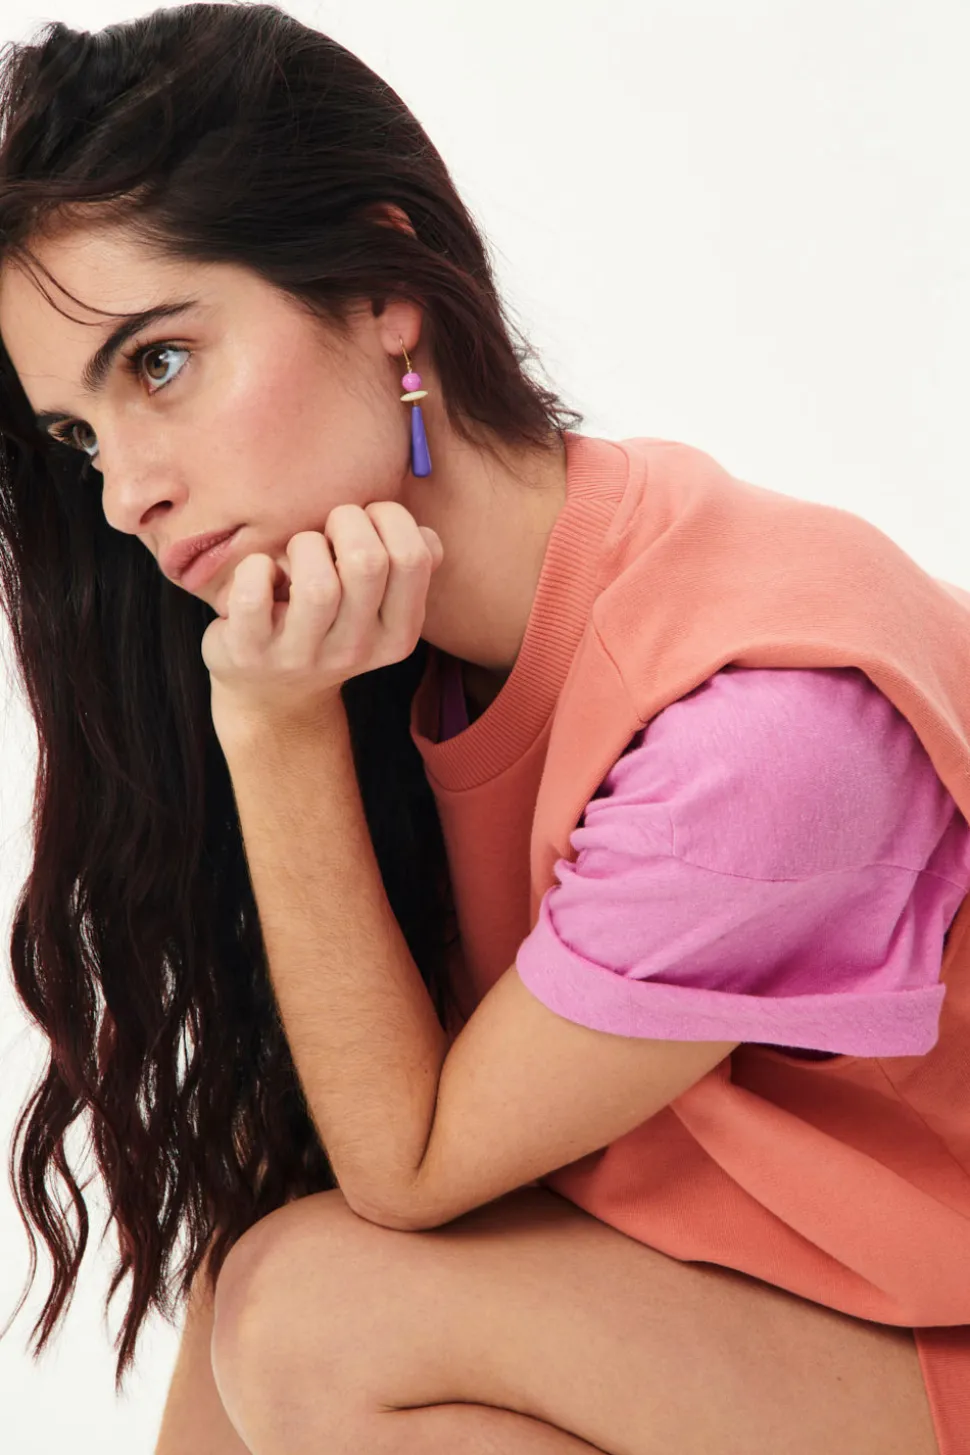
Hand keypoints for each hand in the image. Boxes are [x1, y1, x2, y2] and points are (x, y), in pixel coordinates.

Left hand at [201, 501, 443, 733]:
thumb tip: (424, 536)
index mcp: (398, 635)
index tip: (368, 520)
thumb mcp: (380, 611)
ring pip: (317, 582)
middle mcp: (356, 650)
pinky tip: (264, 574)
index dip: (389, 517)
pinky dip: (255, 567)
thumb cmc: (331, 629)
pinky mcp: (251, 653)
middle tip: (331, 530)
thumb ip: (409, 570)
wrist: (276, 697)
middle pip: (367, 561)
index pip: (413, 558)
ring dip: (305, 545)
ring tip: (298, 553)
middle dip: (346, 521)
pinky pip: (254, 593)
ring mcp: (302, 656)